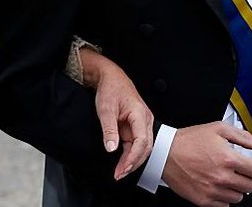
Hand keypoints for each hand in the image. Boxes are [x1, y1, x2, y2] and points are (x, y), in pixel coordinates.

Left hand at [81, 49, 153, 179]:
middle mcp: (145, 120)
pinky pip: (136, 144)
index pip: (142, 141)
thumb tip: (111, 148)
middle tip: (119, 174)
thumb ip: (109, 129)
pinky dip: (129, 154)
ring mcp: (142, 124)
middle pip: (145, 147)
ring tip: (119, 172)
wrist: (111, 78)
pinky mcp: (136, 127)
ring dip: (132, 160)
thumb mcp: (106, 109)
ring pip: (142, 147)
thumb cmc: (110, 89)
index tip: (123, 168)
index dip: (133, 157)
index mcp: (140, 114)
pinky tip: (122, 163)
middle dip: (133, 163)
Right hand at [162, 122, 251, 206]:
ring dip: (235, 188)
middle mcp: (222, 176)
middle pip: (250, 186)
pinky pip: (225, 205)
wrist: (165, 153)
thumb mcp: (217, 129)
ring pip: (238, 197)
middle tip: (236, 171)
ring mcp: (213, 190)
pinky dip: (223, 198)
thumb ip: (242, 136)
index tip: (251, 166)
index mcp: (228, 158)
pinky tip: (216, 186)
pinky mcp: (204, 200)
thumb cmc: (188, 141)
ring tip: (224, 178)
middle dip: (246, 177)